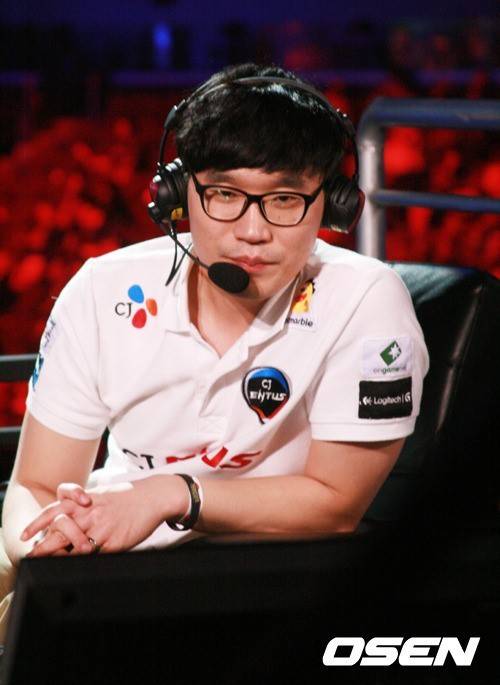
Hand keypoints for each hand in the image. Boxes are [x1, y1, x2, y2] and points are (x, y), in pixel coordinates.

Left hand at [23, 475, 187, 554]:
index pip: (55, 510)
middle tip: (32, 556)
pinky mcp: (116, 542)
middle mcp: (92, 514)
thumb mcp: (101, 494)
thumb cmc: (127, 496)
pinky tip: (80, 569)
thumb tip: (65, 517)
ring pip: (76, 546)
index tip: (25, 536)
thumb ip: (83, 505)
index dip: (37, 524)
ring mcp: (104, 529)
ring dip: (61, 557)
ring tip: (51, 565)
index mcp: (86, 501)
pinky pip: (97, 557)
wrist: (154, 496)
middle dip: (43, 546)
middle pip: (60, 530)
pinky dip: (87, 563)